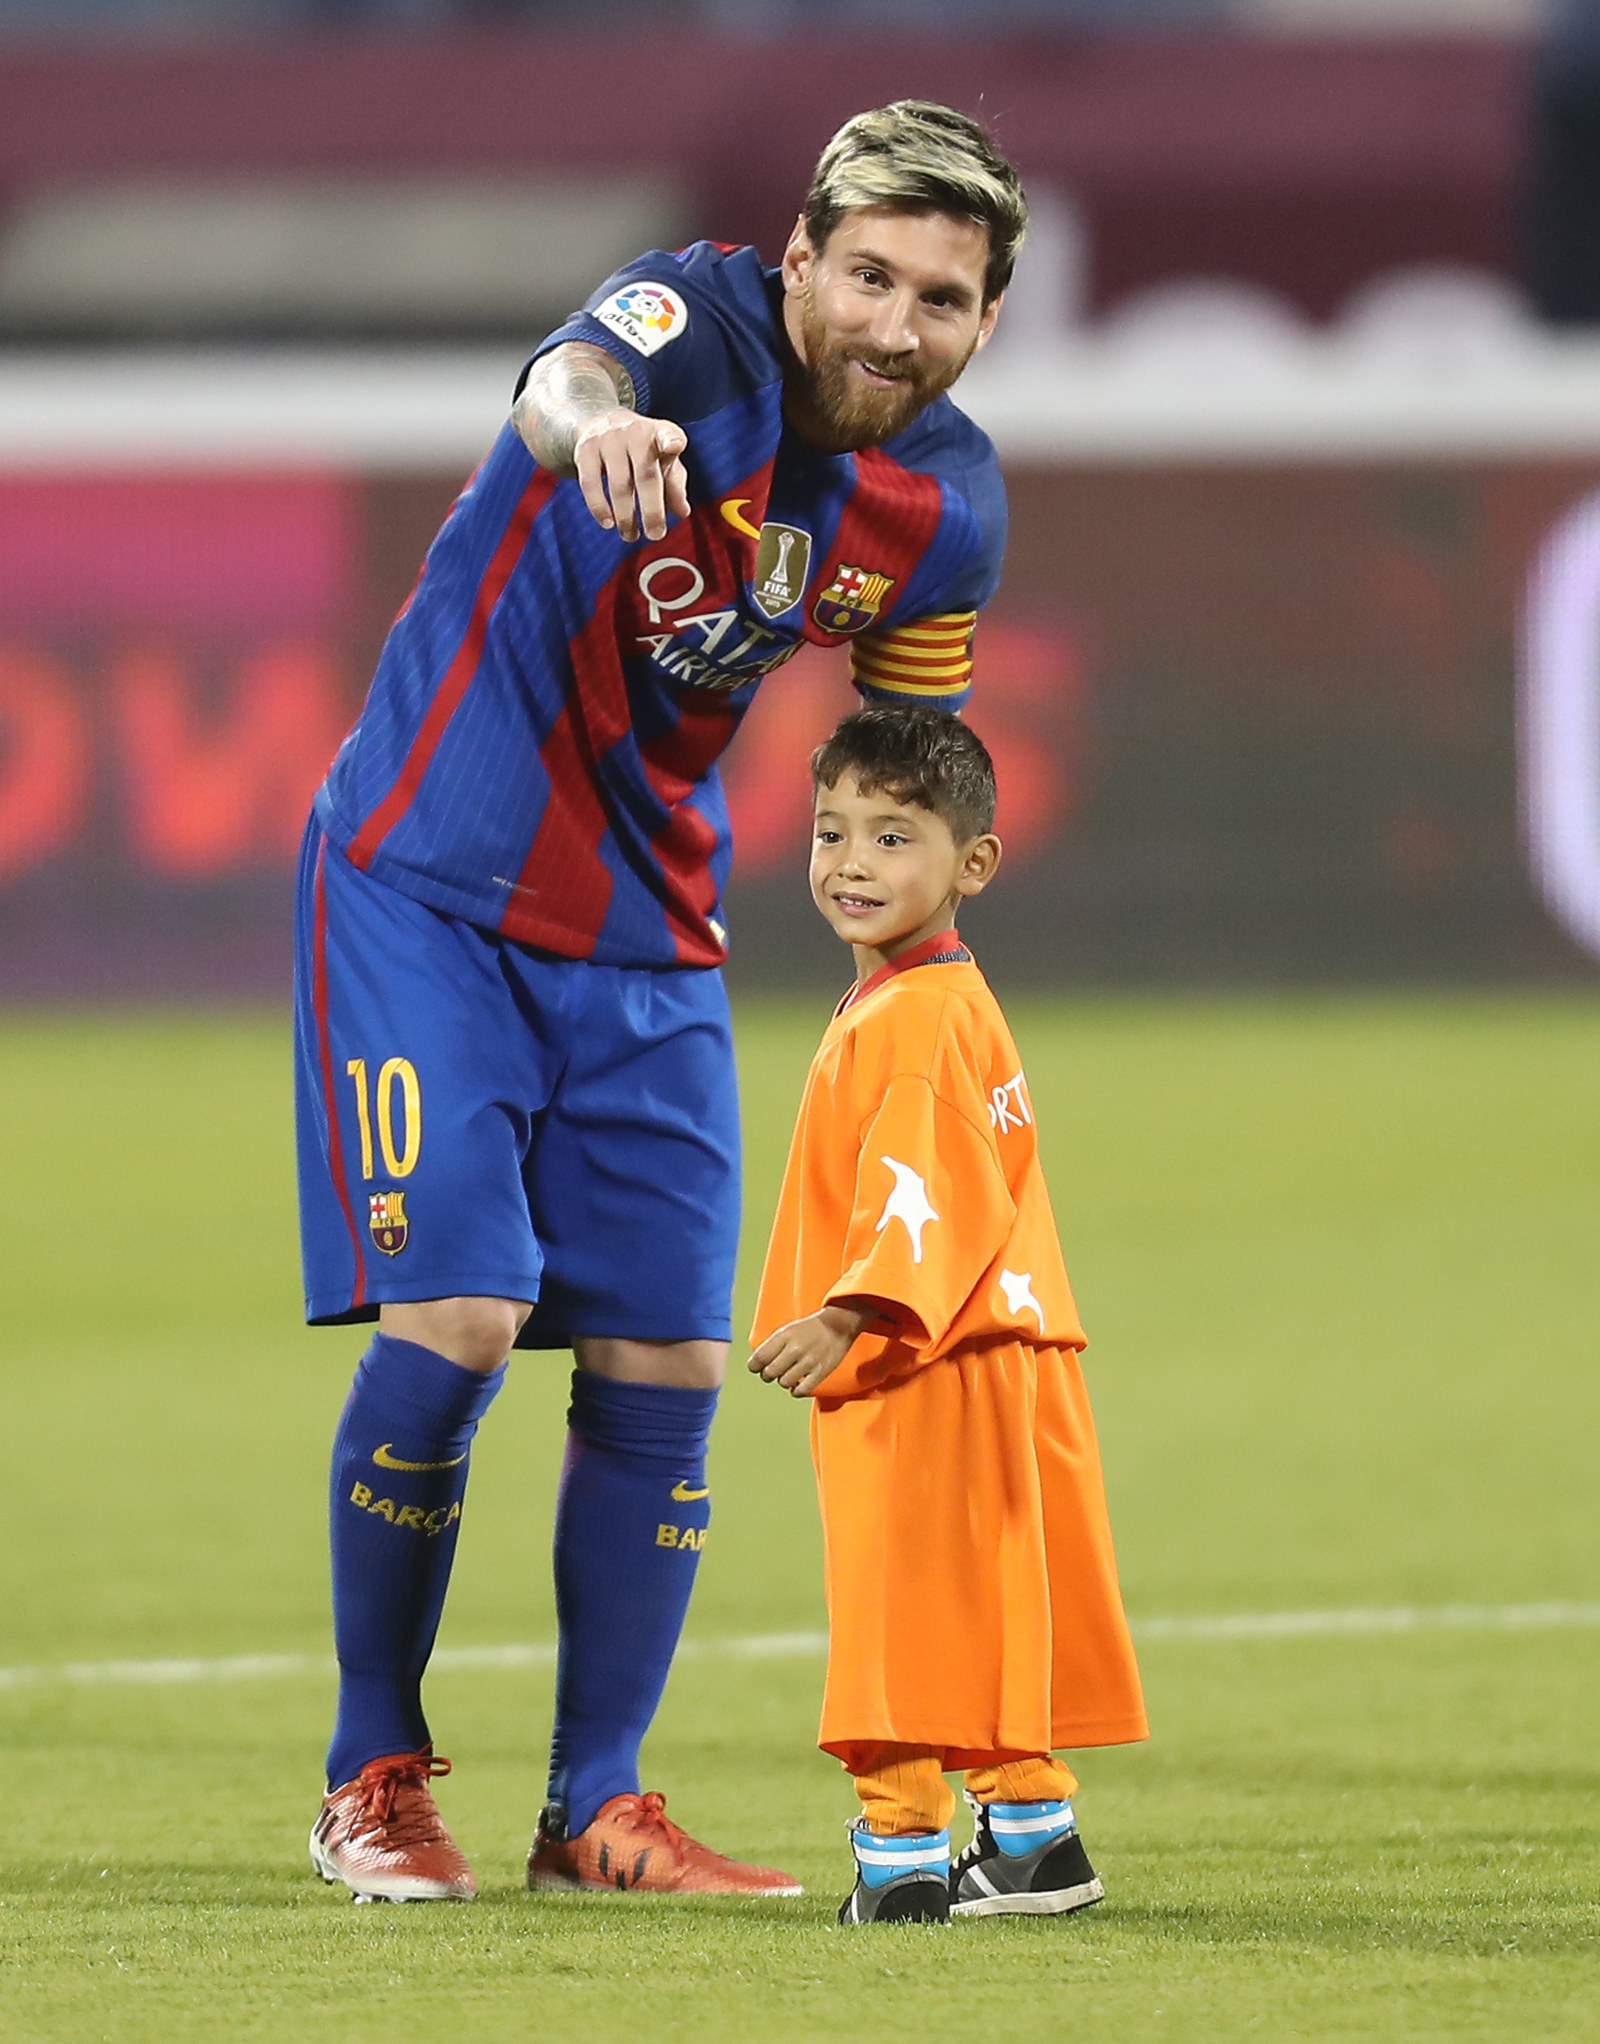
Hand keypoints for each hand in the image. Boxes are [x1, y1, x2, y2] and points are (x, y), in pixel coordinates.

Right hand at [572, 410, 690, 541]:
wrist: (602, 423)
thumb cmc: (642, 449)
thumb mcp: (663, 461)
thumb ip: (675, 485)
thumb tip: (682, 512)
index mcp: (660, 433)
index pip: (668, 434)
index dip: (672, 441)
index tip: (674, 447)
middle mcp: (635, 432)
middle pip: (645, 475)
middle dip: (652, 510)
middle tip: (656, 535)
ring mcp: (608, 439)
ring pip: (619, 485)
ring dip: (626, 517)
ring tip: (631, 536)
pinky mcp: (585, 450)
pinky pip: (591, 484)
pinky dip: (599, 507)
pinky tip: (608, 523)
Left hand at [748, 1301, 876, 1397]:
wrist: (838, 1325)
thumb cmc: (810, 1328)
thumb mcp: (788, 1330)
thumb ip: (773, 1345)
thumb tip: (758, 1364)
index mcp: (784, 1336)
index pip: (759, 1357)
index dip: (754, 1366)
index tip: (756, 1368)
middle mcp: (795, 1349)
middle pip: (769, 1373)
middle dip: (767, 1375)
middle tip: (773, 1373)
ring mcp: (809, 1361)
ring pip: (784, 1383)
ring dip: (784, 1381)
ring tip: (789, 1375)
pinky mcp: (821, 1372)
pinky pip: (801, 1390)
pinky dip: (796, 1391)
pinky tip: (797, 1385)